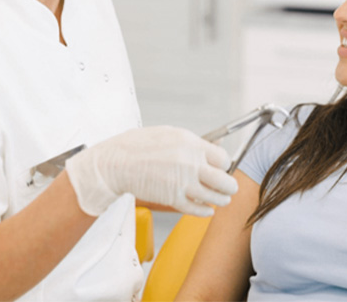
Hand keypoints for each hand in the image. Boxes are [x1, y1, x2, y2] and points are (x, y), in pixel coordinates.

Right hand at [65, 126, 237, 216]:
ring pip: (214, 197)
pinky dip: (205, 211)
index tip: (223, 168)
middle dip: (229, 185)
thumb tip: (214, 147)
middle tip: (229, 187)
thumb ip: (195, 142)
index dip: (225, 165)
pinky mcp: (172, 199)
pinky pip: (197, 209)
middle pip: (225, 181)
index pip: (223, 159)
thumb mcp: (171, 134)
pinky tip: (208, 209)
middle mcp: (191, 164)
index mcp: (191, 144)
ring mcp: (183, 183)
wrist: (117, 163)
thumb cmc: (140, 145)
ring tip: (222, 199)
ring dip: (221, 200)